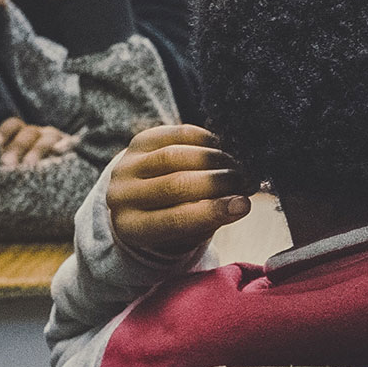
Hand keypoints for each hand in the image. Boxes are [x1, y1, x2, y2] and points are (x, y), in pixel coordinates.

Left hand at [0, 117, 75, 168]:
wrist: (53, 183)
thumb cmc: (23, 173)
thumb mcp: (11, 164)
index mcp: (22, 133)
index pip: (13, 125)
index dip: (3, 132)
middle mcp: (39, 134)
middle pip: (28, 133)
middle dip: (17, 147)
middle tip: (7, 164)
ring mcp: (56, 141)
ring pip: (47, 139)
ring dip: (37, 151)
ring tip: (29, 166)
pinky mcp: (70, 149)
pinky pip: (70, 144)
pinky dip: (66, 145)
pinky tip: (61, 151)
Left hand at [106, 125, 255, 257]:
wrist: (139, 196)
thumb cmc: (172, 218)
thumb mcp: (185, 231)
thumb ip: (208, 219)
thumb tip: (241, 202)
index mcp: (131, 228)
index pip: (174, 220)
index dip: (212, 212)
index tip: (244, 205)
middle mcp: (121, 196)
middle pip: (175, 185)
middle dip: (217, 182)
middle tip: (246, 182)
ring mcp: (126, 165)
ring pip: (175, 157)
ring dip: (214, 160)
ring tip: (236, 167)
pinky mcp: (138, 141)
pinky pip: (175, 135)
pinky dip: (204, 140)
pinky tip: (221, 149)